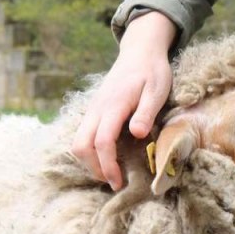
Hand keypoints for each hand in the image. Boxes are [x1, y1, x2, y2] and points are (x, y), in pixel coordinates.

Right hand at [71, 11, 176, 189]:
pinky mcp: (93, 110)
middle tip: (114, 181)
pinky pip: (82, 134)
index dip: (107, 166)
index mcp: (113, 105)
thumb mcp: (157, 90)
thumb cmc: (152, 72)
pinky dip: (89, 150)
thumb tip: (138, 134)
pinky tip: (107, 155)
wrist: (140, 52)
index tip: (118, 182)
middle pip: (80, 145)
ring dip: (89, 160)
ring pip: (77, 141)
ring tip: (110, 171)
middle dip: (94, 168)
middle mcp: (97, 108)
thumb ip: (146, 112)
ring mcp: (92, 109)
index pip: (101, 142)